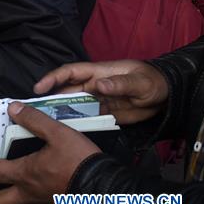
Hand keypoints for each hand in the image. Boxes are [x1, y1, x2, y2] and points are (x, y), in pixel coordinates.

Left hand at [0, 102, 100, 203]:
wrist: (108, 189)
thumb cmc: (82, 162)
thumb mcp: (59, 133)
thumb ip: (34, 120)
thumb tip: (13, 109)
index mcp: (25, 174)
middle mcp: (28, 193)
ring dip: (4, 194)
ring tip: (8, 178)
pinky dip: (24, 194)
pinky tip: (33, 179)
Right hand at [34, 60, 167, 124]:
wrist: (167, 97)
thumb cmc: (153, 81)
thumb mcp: (139, 82)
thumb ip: (120, 84)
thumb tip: (99, 85)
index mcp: (98, 73)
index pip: (70, 72)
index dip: (52, 78)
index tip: (39, 88)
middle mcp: (94, 86)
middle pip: (66, 91)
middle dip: (50, 98)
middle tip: (36, 111)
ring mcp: (98, 100)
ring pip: (74, 106)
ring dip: (61, 113)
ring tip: (47, 123)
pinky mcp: (105, 114)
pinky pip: (87, 118)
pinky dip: (77, 123)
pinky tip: (68, 130)